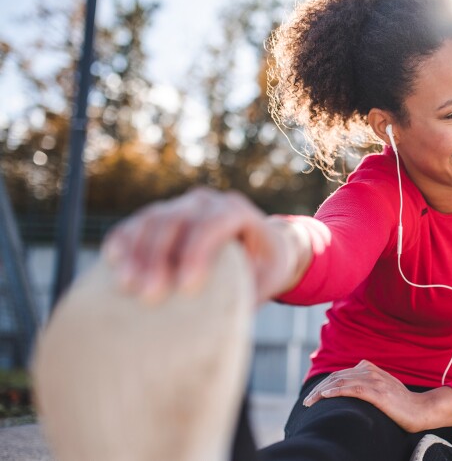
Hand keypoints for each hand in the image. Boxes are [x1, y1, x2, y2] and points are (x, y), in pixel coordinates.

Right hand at [102, 187, 310, 303]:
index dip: (197, 252)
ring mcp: (182, 205)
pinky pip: (137, 222)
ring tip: (126, 286)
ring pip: (152, 219)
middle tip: (149, 295)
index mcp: (238, 212)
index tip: (185, 288)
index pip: (215, 224)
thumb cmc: (265, 267)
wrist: (259, 245)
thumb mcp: (267, 280)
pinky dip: (124, 239)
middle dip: (160, 257)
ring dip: (136, 251)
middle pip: (178, 220)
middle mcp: (208, 202)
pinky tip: (113, 260)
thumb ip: (249, 292)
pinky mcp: (162, 215)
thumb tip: (225, 321)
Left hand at [302, 360, 451, 432]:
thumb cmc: (401, 404)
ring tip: (310, 402)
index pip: (340, 374)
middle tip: (307, 402)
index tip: (313, 397)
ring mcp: (375, 381)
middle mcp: (371, 372)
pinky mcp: (379, 393)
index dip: (324, 384)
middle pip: (337, 377)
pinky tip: (326, 396)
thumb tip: (348, 391)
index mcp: (370, 369)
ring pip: (341, 382)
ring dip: (322, 392)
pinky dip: (337, 391)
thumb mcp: (382, 389)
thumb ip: (367, 385)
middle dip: (319, 389)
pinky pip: (353, 389)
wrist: (421, 410)